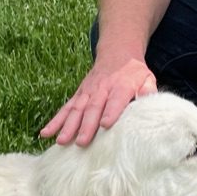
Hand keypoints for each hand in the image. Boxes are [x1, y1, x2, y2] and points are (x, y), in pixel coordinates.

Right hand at [40, 57, 157, 146]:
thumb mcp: (147, 78)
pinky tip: (46, 133)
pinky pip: (65, 108)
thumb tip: (149, 102)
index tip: (106, 125)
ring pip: (76, 109)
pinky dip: (55, 121)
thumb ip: (148, 91)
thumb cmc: (134, 72)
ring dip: (68, 125)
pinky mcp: (78, 95)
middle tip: (81, 142)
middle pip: (93, 108)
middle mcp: (101, 89)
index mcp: (121, 86)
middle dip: (86, 126)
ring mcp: (87, 92)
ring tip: (61, 141)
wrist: (117, 53)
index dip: (111, 112)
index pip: (115, 100)